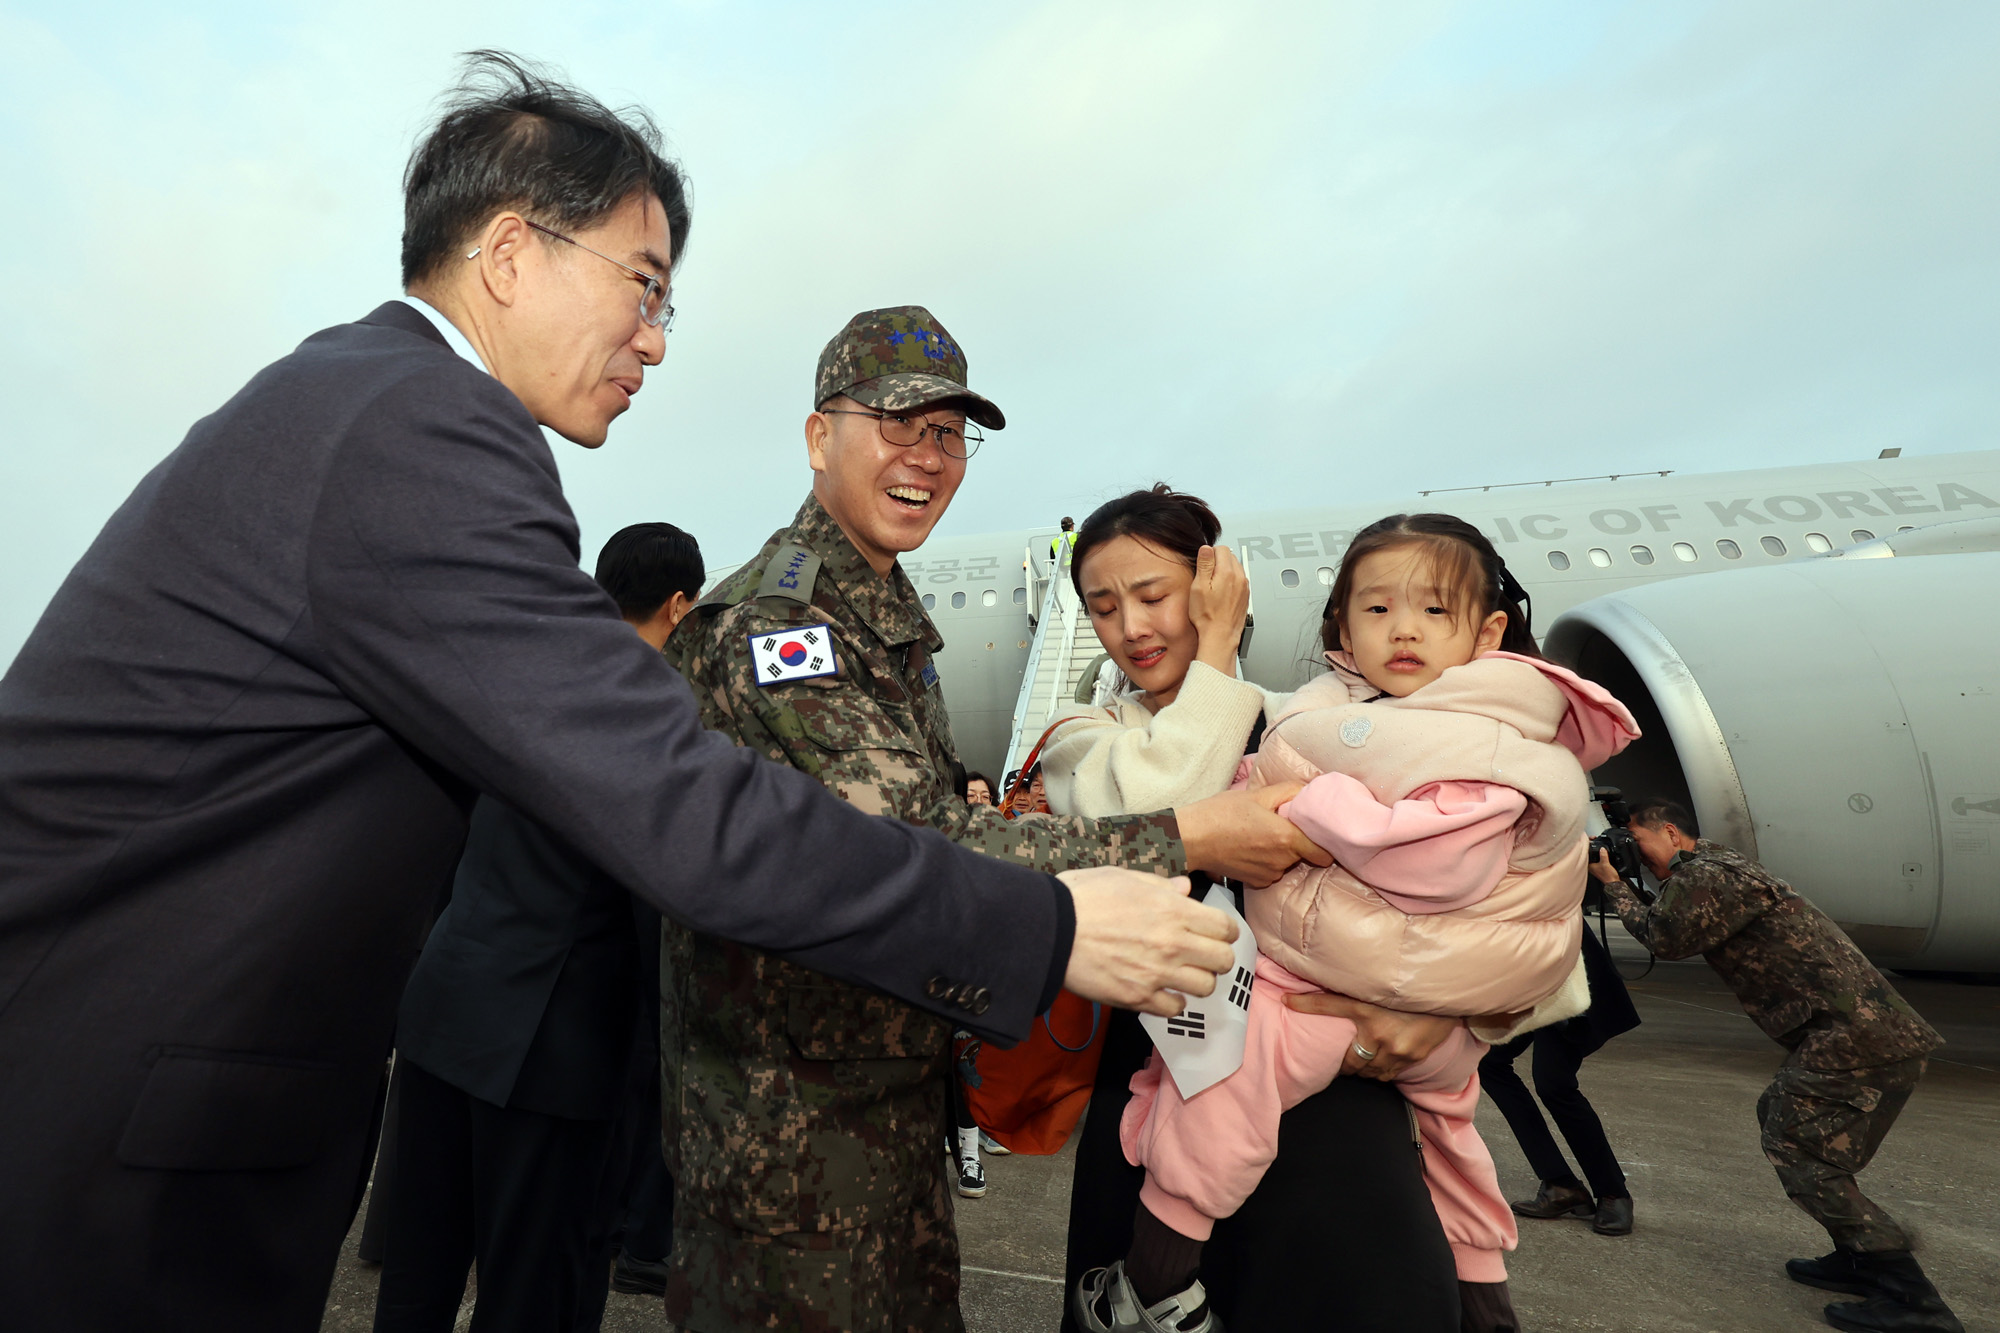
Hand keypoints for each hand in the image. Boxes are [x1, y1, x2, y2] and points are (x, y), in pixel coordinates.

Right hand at [1060, 868, 1237, 1016]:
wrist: (1050, 929)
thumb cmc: (1082, 897)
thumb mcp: (1123, 877)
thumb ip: (1160, 885)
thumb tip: (1184, 889)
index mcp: (1172, 910)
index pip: (1225, 928)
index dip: (1224, 931)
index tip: (1215, 934)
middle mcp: (1172, 943)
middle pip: (1223, 961)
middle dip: (1216, 957)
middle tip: (1200, 956)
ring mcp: (1157, 973)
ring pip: (1205, 987)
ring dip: (1196, 981)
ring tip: (1179, 974)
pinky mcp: (1138, 997)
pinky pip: (1175, 1009)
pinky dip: (1172, 1002)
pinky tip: (1160, 991)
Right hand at [1175, 783, 1333, 887]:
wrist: (1190, 839)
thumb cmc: (1220, 814)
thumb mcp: (1256, 794)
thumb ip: (1289, 791)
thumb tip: (1310, 790)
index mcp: (1287, 838)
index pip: (1325, 852)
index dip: (1325, 842)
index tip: (1318, 832)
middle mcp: (1282, 861)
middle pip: (1305, 855)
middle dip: (1299, 842)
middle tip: (1280, 825)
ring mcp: (1268, 874)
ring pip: (1287, 863)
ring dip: (1281, 851)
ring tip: (1259, 835)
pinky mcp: (1256, 882)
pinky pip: (1272, 871)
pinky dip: (1267, 862)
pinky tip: (1250, 848)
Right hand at [1188, 545, 1250, 675]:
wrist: (1220, 635)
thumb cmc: (1208, 616)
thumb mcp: (1199, 587)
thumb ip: (1205, 564)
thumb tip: (1206, 548)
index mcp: (1227, 572)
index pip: (1221, 548)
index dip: (1209, 554)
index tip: (1204, 565)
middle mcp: (1239, 577)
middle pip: (1230, 556)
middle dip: (1218, 562)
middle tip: (1206, 576)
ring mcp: (1244, 587)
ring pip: (1235, 568)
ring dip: (1224, 572)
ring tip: (1213, 586)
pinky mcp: (1245, 595)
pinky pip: (1238, 580)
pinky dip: (1230, 582)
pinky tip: (1220, 594)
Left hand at [1284, 990, 1461, 1079]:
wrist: (1453, 994)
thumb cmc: (1416, 985)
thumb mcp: (1387, 983)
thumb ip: (1365, 988)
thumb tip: (1340, 980)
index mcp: (1368, 1007)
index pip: (1330, 1003)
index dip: (1306, 1003)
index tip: (1286, 1002)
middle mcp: (1378, 1031)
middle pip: (1348, 1058)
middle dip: (1342, 1061)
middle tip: (1337, 1058)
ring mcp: (1396, 1049)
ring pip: (1366, 1070)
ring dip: (1360, 1068)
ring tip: (1358, 1062)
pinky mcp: (1411, 1058)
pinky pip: (1387, 1074)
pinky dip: (1379, 1071)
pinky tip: (1379, 1063)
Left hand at [1588, 847, 1621, 884]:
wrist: (1614, 882)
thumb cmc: (1608, 876)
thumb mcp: (1605, 863)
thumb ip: (1603, 855)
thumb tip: (1602, 849)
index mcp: (1590, 866)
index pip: (1586, 857)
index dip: (1587, 852)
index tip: (1589, 847)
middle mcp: (1591, 868)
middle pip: (1590, 859)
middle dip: (1592, 853)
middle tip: (1594, 848)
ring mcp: (1596, 869)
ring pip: (1595, 861)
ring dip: (1597, 857)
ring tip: (1599, 852)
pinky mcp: (1600, 870)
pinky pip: (1599, 863)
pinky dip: (1600, 860)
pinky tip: (1603, 858)